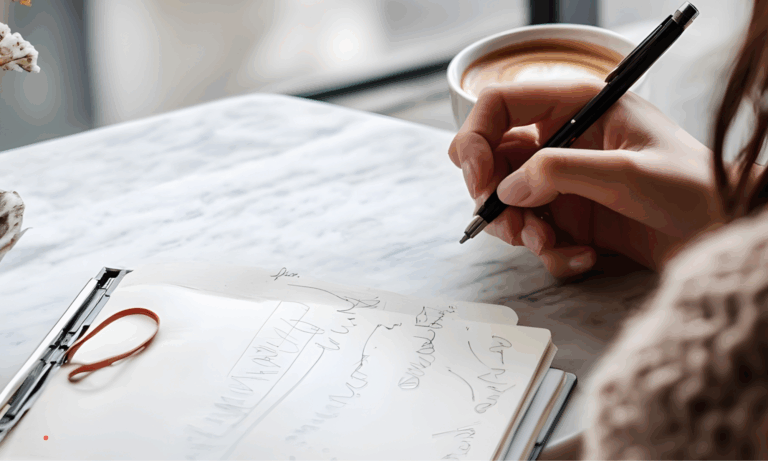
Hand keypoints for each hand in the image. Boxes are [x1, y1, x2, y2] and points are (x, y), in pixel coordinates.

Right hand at [448, 81, 726, 276]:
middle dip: (492, 195)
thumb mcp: (627, 172)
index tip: (478, 178)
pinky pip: (534, 236)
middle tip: (508, 223)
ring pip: (506, 202)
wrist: (723, 234)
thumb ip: (559, 171)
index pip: (500, 104)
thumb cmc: (693, 188)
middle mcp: (562, 141)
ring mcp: (562, 183)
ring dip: (518, 229)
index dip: (476, 137)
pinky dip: (550, 252)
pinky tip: (584, 257)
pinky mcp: (569, 219)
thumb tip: (505, 189)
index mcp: (577, 107)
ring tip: (549, 243)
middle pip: (492, 159)